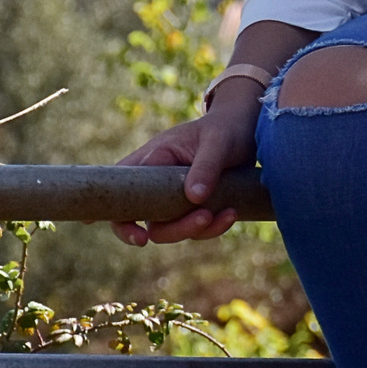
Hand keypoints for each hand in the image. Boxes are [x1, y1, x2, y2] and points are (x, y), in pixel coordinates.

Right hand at [112, 89, 256, 245]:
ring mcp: (173, 198)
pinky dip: (214, 227)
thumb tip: (195, 198)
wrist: (246, 129)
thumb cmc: (225, 129)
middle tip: (203, 219)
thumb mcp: (217, 142)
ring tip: (229, 212)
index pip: (121, 193)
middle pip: (148, 221)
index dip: (120, 221)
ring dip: (198, 228)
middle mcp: (156, 183)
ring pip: (172, 229)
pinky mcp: (193, 207)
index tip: (140, 239)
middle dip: (174, 230)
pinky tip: (232, 212)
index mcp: (152, 160)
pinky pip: (196, 229)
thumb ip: (205, 166)